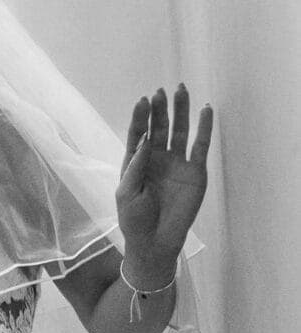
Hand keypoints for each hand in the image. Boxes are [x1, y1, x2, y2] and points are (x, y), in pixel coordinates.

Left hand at [116, 84, 212, 280]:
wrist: (155, 241)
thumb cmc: (134, 219)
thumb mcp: (127, 193)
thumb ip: (135, 166)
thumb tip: (145, 138)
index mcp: (136, 163)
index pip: (138, 134)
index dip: (140, 117)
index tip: (142, 101)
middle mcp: (157, 159)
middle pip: (159, 128)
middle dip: (160, 109)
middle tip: (161, 91)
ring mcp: (177, 164)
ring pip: (180, 131)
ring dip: (181, 112)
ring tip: (182, 91)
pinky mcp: (196, 172)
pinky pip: (201, 146)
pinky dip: (204, 128)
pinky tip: (205, 111)